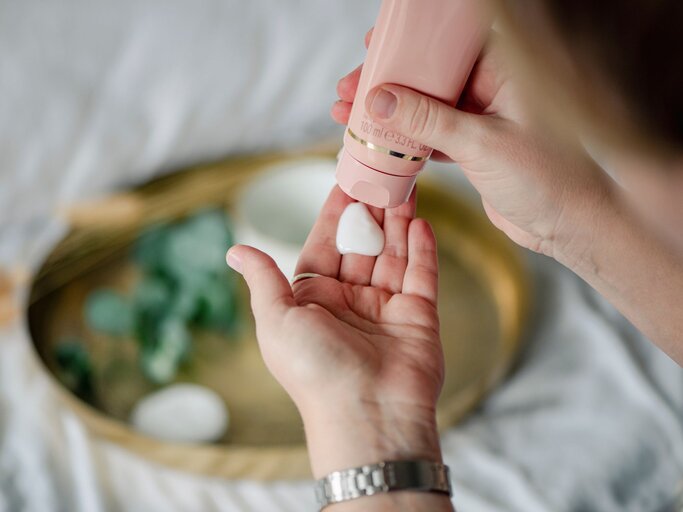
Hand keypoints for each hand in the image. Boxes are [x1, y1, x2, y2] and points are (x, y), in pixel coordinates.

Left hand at [226, 187, 449, 502]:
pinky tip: (422, 221)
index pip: (325, 243)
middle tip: (381, 172)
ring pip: (394, 253)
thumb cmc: (313, 370)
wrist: (366, 415)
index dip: (335, 211)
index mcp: (314, 298)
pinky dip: (422, 249)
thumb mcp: (276, 320)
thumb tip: (235, 249)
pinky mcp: (418, 316)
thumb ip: (264, 279)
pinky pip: (421, 275)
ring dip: (399, 220)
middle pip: (362, 243)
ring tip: (404, 185)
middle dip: (371, 208)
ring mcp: (386, 307)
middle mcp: (350, 300)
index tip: (346, 178)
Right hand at [332, 31, 613, 265]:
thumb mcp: (481, 143)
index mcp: (504, 70)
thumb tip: (380, 100)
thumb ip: (427, 121)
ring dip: (389, 113)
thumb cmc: (550, 178)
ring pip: (425, 108)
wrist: (571, 224)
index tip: (375, 43)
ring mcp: (481, 119)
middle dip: (387, 81)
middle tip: (352, 88)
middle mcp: (492, 89)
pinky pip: (431, 137)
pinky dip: (404, 140)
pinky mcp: (474, 149)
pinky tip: (378, 143)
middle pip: (429, 75)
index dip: (409, 42)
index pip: (448, 44)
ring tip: (350, 115)